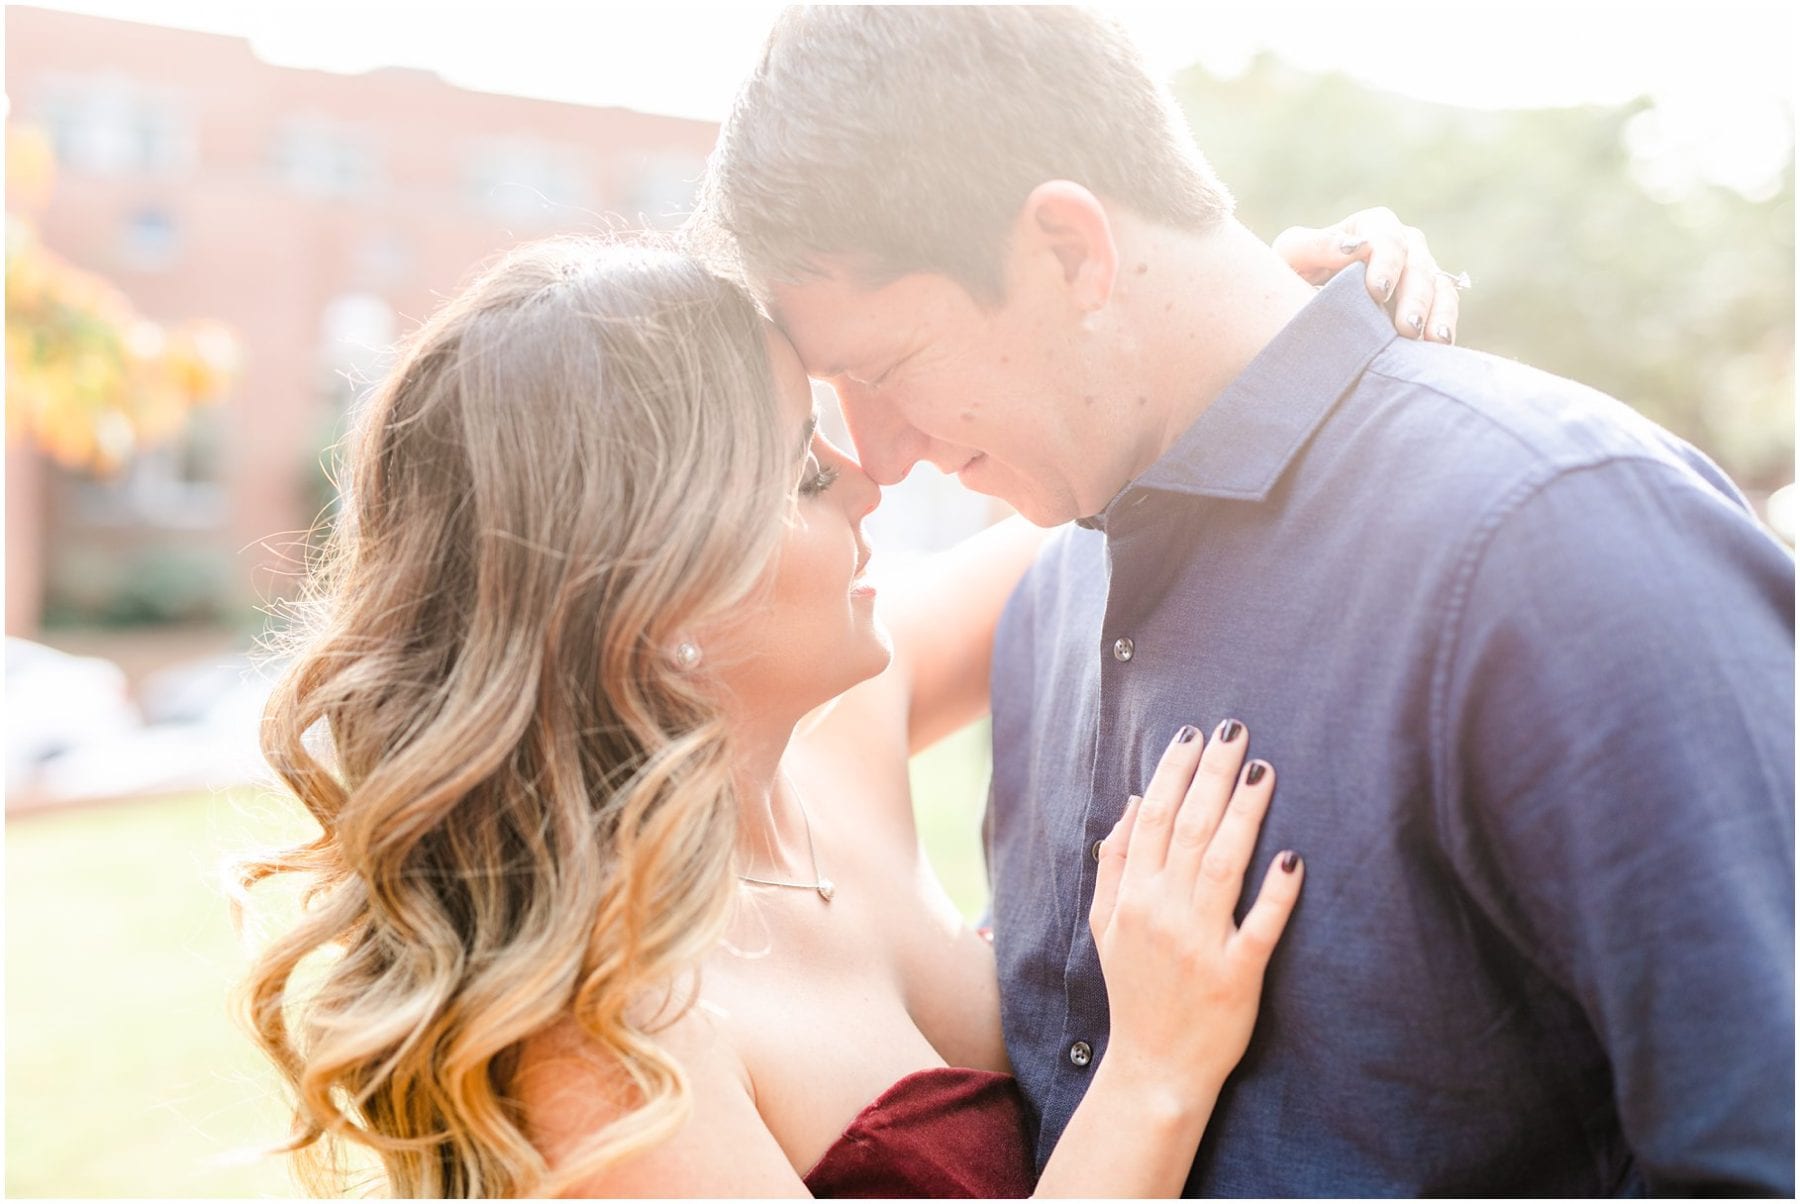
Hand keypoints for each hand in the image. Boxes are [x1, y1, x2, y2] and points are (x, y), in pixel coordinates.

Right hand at [1087, 720, 1301, 1112]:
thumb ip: (1113, 865)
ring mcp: (1200, 943)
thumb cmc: (1134, 992)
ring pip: (1224, 864)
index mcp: (1132, 897)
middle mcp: (1162, 912)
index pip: (1152, 819)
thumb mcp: (1105, 926)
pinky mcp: (1236, 976)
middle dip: (1213, 774)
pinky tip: (1293, 857)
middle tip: (1236, 731)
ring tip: (1264, 771)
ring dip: (1244, 813)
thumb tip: (1129, 805)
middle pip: (1189, 828)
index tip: (1193, 735)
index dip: (1172, 772)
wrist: (1153, 1068)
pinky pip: (1260, 927)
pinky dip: (1276, 893)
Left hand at [1272, 207, 1463, 343]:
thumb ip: (1316, 246)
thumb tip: (1352, 247)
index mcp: (1372, 226)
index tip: (1377, 291)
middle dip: (1414, 296)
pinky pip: (1445, 307)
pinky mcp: (1427, 299)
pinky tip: (1441, 345)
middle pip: (1417, 264)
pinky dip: (1445, 324)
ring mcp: (1419, 271)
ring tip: (1432, 341)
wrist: (1301, 298)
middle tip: (1407, 327)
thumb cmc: (1295, 270)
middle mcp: (1403, 244)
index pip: (1387, 238)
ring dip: (1437, 313)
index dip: (1386, 262)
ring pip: (1438, 286)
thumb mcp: (1293, 254)